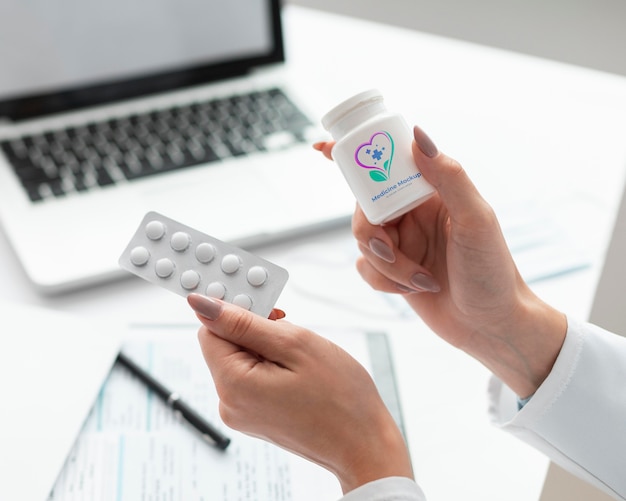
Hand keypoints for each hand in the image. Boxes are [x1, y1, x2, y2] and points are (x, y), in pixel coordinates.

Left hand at [187, 293, 412, 493]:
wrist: (365, 445)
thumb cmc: (340, 396)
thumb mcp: (294, 345)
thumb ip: (244, 322)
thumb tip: (200, 304)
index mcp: (233, 384)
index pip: (210, 329)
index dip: (238, 311)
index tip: (270, 308)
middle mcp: (229, 404)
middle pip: (225, 345)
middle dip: (256, 329)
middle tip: (291, 330)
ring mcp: (242, 415)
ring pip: (242, 360)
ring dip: (267, 347)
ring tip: (301, 357)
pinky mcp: (256, 419)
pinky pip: (253, 378)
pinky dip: (272, 366)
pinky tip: (298, 371)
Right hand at [314, 126, 566, 397]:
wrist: (489, 325)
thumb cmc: (492, 271)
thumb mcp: (476, 219)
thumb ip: (449, 176)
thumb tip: (417, 135)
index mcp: (430, 192)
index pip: (388, 163)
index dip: (355, 154)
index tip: (321, 146)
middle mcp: (412, 214)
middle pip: (364, 208)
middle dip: (372, 233)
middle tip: (390, 249)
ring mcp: (401, 242)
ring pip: (363, 242)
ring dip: (388, 266)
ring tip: (420, 279)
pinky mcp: (392, 271)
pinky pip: (365, 268)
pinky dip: (384, 281)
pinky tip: (413, 289)